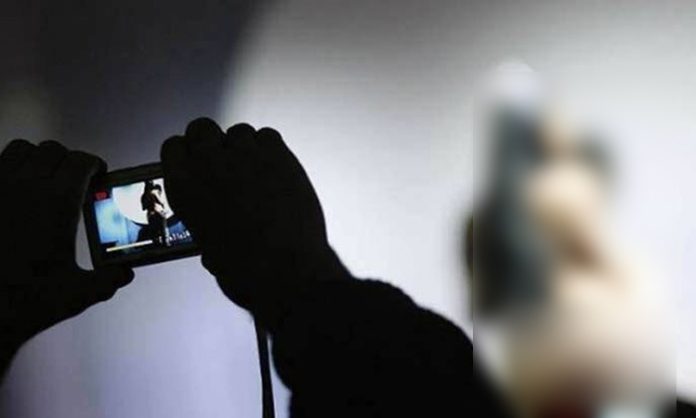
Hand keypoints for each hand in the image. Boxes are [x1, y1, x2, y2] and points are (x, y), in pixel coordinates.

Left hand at [0, 140, 132, 356]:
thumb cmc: (24, 300)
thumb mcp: (77, 294)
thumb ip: (107, 281)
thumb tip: (124, 273)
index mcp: (57, 202)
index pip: (82, 161)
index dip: (95, 165)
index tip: (99, 175)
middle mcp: (26, 187)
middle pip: (54, 150)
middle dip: (69, 160)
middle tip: (76, 178)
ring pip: (22, 150)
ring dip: (37, 158)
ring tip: (45, 177)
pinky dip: (10, 167)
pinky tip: (16, 191)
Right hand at [161, 118, 348, 322]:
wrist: (286, 271)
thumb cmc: (245, 270)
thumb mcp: (207, 246)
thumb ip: (205, 221)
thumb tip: (213, 221)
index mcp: (183, 186)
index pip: (173, 147)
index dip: (185, 153)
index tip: (194, 160)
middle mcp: (209, 163)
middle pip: (202, 128)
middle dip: (210, 141)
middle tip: (224, 160)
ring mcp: (245, 156)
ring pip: (238, 131)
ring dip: (243, 147)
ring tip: (255, 172)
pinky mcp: (278, 155)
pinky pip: (268, 136)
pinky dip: (270, 148)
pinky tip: (275, 169)